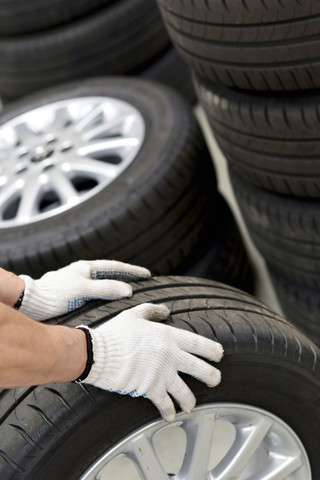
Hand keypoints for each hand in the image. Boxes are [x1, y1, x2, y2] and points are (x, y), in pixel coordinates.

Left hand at [19, 260, 149, 320]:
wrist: (33, 302)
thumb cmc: (56, 294)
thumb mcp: (84, 290)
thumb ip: (106, 289)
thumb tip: (127, 290)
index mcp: (87, 267)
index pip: (116, 267)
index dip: (133, 271)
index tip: (147, 275)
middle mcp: (84, 273)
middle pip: (111, 273)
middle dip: (127, 276)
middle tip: (142, 280)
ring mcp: (79, 282)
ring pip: (104, 282)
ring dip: (117, 285)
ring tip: (131, 290)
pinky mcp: (74, 293)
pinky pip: (97, 291)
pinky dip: (107, 294)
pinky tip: (110, 302)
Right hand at [81, 303, 222, 421]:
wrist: (98, 353)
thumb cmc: (115, 332)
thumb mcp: (134, 314)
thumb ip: (152, 311)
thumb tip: (166, 310)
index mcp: (168, 336)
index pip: (199, 344)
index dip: (213, 351)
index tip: (219, 356)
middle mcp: (170, 356)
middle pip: (201, 370)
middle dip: (212, 377)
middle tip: (215, 380)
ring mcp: (162, 374)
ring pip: (186, 392)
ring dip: (191, 401)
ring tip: (191, 406)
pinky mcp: (150, 389)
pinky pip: (165, 404)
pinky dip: (169, 412)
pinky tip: (170, 416)